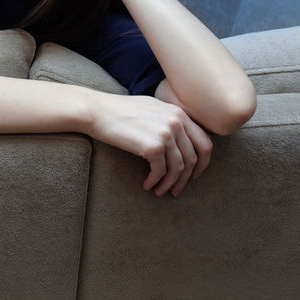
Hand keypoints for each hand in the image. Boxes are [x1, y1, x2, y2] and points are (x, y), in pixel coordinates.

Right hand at [88, 94, 212, 196]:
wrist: (95, 111)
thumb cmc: (117, 111)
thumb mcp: (150, 108)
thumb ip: (168, 120)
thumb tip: (180, 141)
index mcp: (178, 112)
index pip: (204, 142)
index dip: (203, 163)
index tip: (193, 174)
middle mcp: (176, 121)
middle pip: (194, 158)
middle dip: (186, 178)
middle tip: (176, 189)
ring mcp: (166, 133)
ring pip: (178, 168)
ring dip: (170, 184)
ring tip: (160, 191)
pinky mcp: (152, 146)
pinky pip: (161, 171)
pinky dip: (155, 181)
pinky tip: (147, 185)